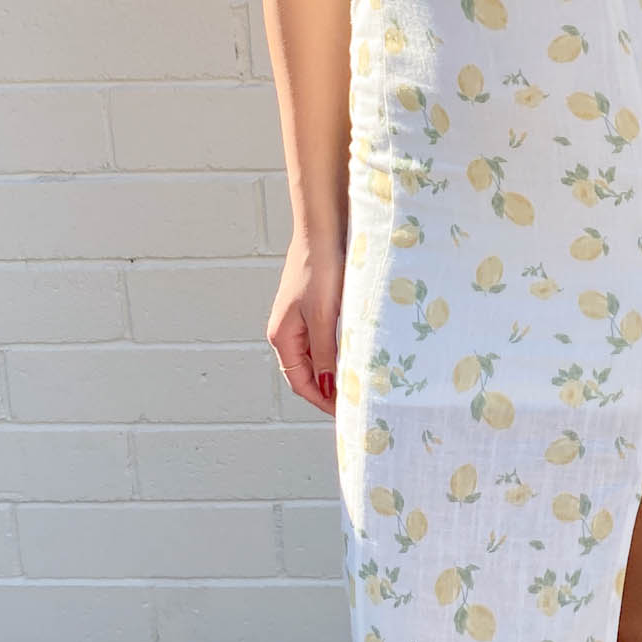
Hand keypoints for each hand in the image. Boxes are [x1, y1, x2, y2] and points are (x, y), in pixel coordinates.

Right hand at [267, 231, 343, 416]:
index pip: (300, 382)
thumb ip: (326, 354)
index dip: (321, 401)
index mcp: (282, 336)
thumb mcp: (323, 317)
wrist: (322, 230)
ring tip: (359, 381)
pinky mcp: (314, 307)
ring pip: (317, 357)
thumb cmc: (320, 270)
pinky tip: (357, 353)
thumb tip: (327, 389)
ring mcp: (300, 319)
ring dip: (335, 371)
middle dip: (328, 389)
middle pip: (307, 373)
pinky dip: (339, 352)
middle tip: (357, 400)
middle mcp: (288, 331)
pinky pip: (324, 339)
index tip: (346, 412)